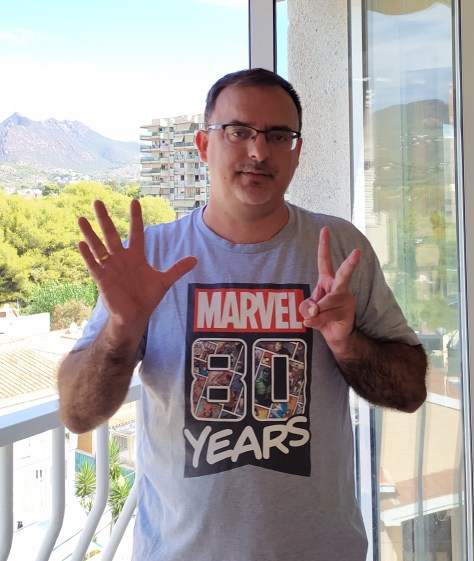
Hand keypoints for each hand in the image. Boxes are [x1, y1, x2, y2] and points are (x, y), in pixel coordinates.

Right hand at [77, 199, 196, 331]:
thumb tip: (195, 259)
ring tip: (82, 218)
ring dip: (90, 233)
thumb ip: (177, 269)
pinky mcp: (102, 279)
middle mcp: (121, 258)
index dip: (135, 218)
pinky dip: (87, 255)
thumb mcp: (164, 281)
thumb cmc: (147, 297)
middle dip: (105, 218)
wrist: (135, 316)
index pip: (136, 232)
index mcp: (136, 256)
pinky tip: (80, 244)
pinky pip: (93, 264)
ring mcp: (110, 267)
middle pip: (112, 234)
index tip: (134, 201)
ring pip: (98, 246)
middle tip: (98, 201)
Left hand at [299, 227, 360, 347]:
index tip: (324, 229)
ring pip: (326, 303)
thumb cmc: (320, 316)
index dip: (324, 245)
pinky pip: (326, 315)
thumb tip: (314, 309)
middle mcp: (339, 287)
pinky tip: (313, 322)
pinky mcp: (347, 312)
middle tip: (357, 252)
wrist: (333, 334)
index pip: (325, 260)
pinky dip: (316, 321)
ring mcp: (345, 300)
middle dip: (350, 263)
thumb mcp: (307, 308)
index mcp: (328, 280)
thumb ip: (306, 306)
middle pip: (344, 274)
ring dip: (316, 312)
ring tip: (313, 318)